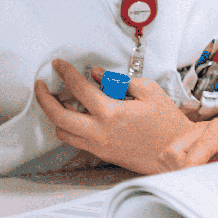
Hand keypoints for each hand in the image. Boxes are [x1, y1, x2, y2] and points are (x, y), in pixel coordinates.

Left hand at [35, 59, 192, 173]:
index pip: (79, 88)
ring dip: (55, 115)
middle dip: (44, 98)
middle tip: (41, 85)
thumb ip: (119, 81)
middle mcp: (99, 131)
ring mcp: (98, 145)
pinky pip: (75, 140)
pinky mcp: (101, 153)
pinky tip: (77, 116)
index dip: (65, 73)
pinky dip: (69, 127)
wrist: (176, 152)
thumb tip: (97, 74)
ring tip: (58, 101)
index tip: (58, 64)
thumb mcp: (148, 91)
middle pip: (57, 115)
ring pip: (62, 132)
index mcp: (111, 112)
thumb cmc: (167, 123)